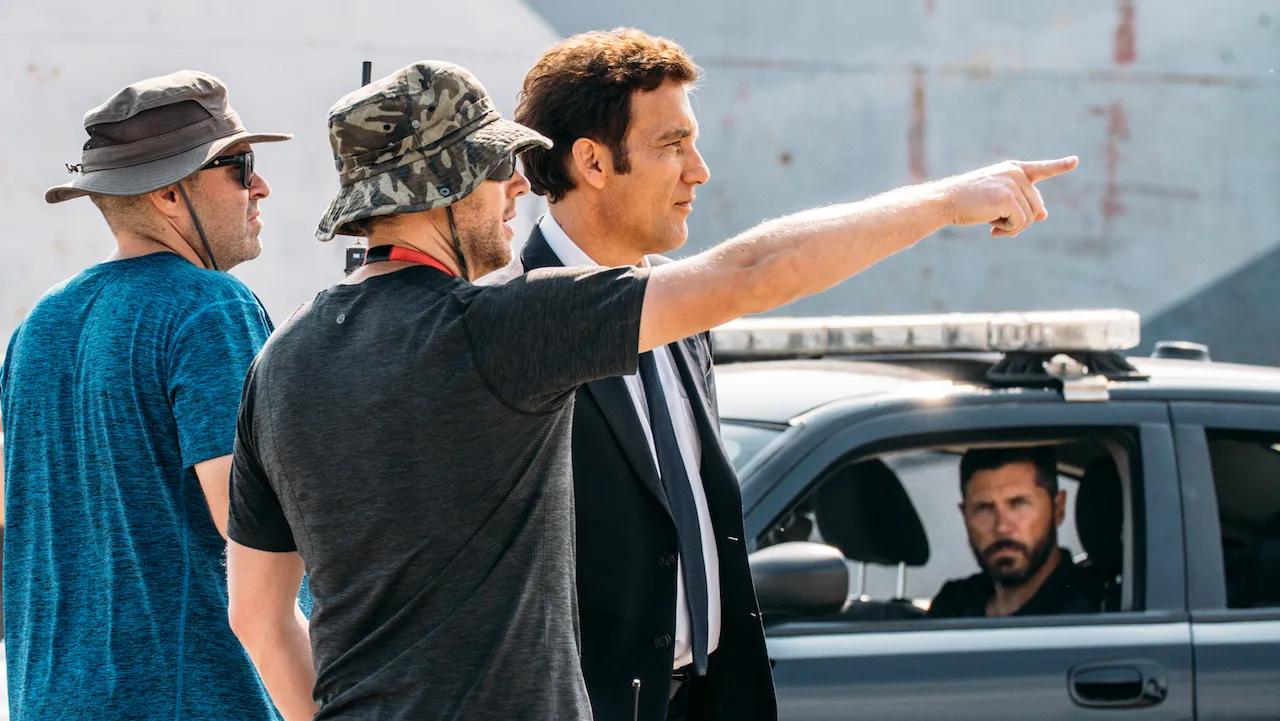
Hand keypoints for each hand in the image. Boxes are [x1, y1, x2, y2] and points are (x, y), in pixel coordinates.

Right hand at [938, 156, 1078, 236]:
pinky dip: (1006, 230)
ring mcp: (1012, 184)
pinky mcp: (1008, 198)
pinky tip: (990, 227)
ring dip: (1012, 227)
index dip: (1059, 166)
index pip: (1041, 169)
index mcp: (1012, 169)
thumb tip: (1044, 215)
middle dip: (1021, 221)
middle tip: (998, 227)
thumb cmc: (967, 203)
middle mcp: (1015, 173)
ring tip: (991, 224)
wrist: (945, 201)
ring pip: (1030, 217)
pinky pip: (1019, 223)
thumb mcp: (997, 201)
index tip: (1075, 161)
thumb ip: (1021, 204)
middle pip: (1037, 206)